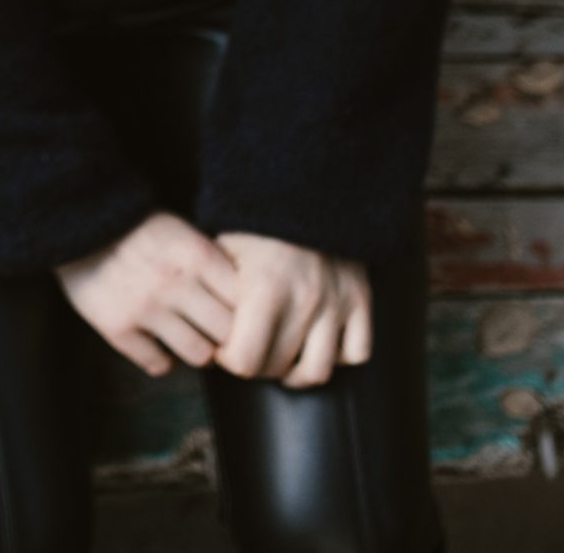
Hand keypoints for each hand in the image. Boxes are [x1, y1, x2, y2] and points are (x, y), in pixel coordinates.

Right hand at [55, 210, 238, 375]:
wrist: (78, 223)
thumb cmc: (137, 227)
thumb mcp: (181, 230)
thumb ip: (212, 262)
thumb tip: (247, 300)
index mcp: (196, 255)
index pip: (245, 301)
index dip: (246, 310)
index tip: (238, 313)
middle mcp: (175, 284)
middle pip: (227, 333)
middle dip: (226, 336)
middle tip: (217, 333)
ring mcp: (145, 308)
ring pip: (199, 355)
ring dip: (197, 350)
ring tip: (189, 339)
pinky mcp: (117, 328)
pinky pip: (158, 364)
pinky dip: (161, 359)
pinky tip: (156, 343)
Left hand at [208, 231, 371, 387]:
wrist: (305, 191)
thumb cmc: (255, 225)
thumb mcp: (223, 250)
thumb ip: (214, 293)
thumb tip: (203, 333)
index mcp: (266, 288)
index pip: (245, 361)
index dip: (228, 359)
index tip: (223, 344)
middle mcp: (306, 300)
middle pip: (277, 368)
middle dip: (256, 365)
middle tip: (247, 348)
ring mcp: (337, 302)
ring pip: (317, 370)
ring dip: (293, 372)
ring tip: (279, 357)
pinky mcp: (361, 299)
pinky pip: (356, 353)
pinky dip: (336, 357)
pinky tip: (314, 344)